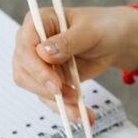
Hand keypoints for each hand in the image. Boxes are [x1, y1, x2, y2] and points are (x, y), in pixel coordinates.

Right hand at [12, 6, 137, 120]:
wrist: (113, 41)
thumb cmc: (101, 27)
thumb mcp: (89, 31)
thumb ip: (67, 41)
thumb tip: (44, 52)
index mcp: (37, 23)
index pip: (25, 48)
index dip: (37, 69)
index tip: (55, 85)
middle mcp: (33, 43)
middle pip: (24, 73)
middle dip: (45, 90)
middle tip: (70, 98)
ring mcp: (40, 64)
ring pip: (36, 90)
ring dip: (58, 104)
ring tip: (81, 112)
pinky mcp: (50, 80)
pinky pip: (51, 99)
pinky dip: (65, 109)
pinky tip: (81, 114)